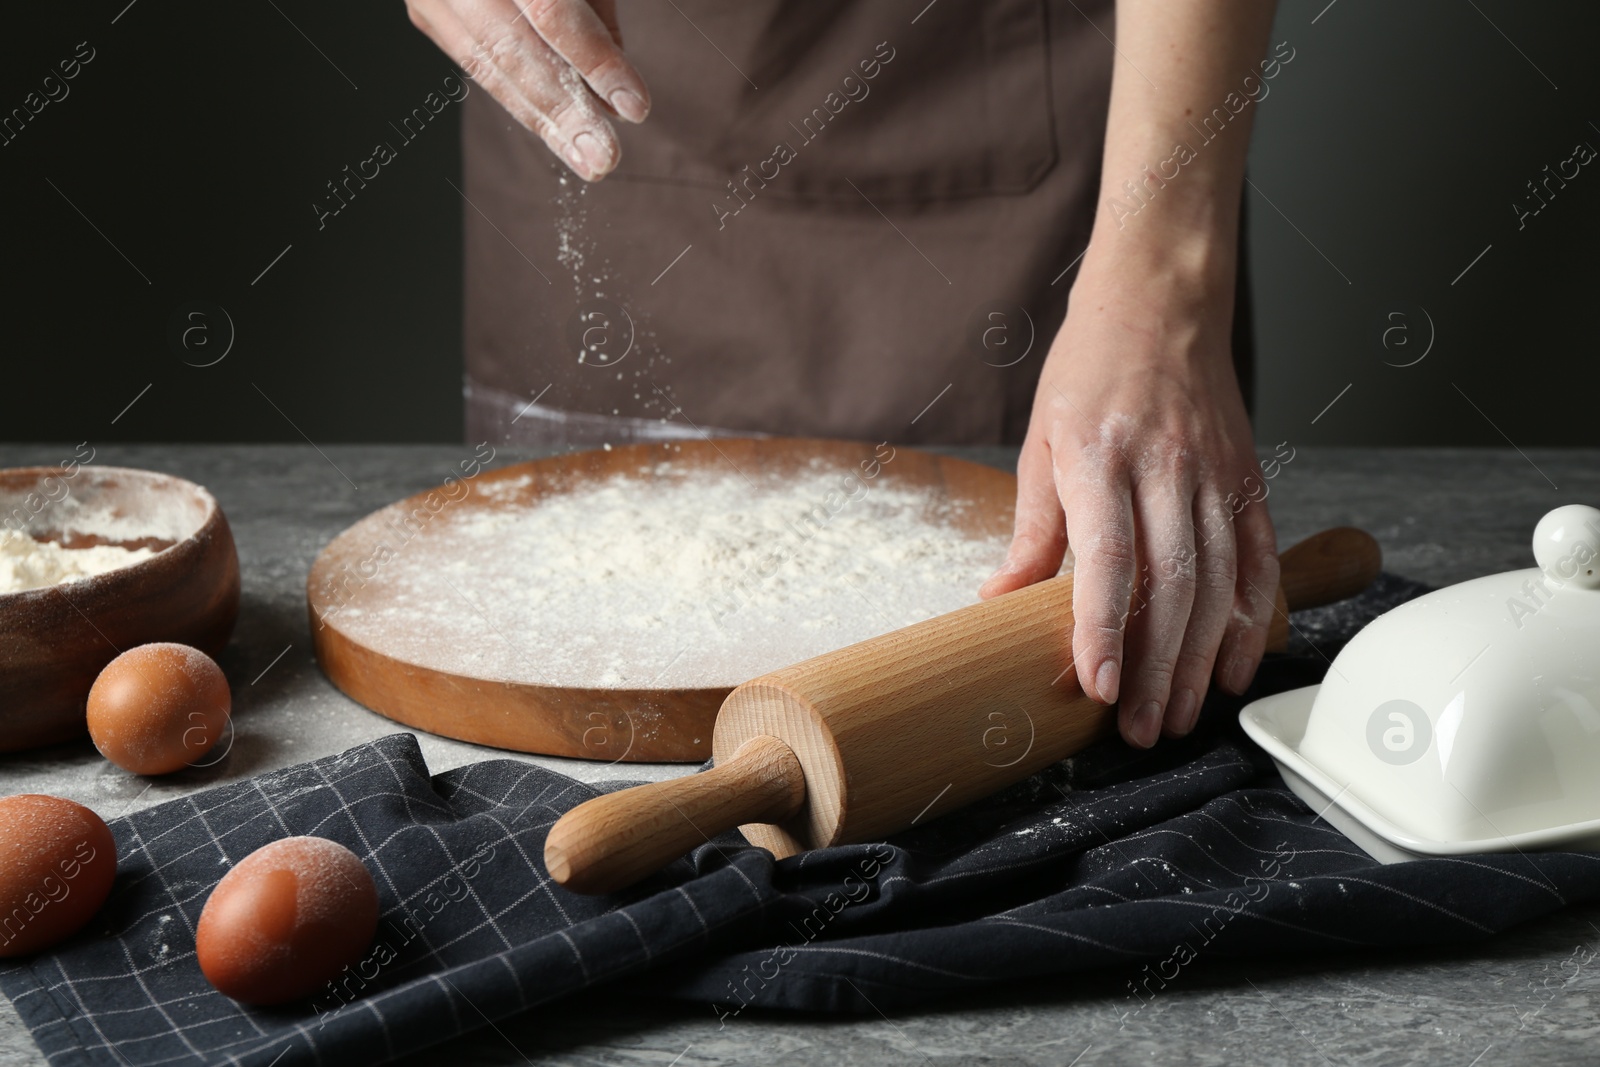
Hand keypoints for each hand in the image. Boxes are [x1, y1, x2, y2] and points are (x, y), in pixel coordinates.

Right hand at [407, 0, 650, 179]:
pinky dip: (520, 97)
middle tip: (605, 160)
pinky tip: (555, 130)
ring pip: (487, 65)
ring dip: (543, 120)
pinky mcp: (428, 11)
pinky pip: (476, 63)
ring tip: (587, 160)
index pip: (548, 8)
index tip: (634, 106)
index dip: (593, 58)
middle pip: (511, 48)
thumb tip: (615, 84)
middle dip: (565, 112)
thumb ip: (593, 5)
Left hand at [979, 246, 1278, 748]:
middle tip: (1140, 728)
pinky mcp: (1248, 477)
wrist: (1161, 300)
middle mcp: (1165, 467)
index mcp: (1101, 458)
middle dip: (1157, 668)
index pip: (1107, 561)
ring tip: (1181, 714)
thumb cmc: (1090, 369)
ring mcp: (1214, 473)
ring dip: (1202, 659)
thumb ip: (1032, 530)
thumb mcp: (1041, 442)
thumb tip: (999, 602)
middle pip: (1171, 586)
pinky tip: (1236, 663)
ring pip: (1219, 582)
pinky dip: (1253, 617)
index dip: (1103, 629)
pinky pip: (1258, 557)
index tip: (1097, 686)